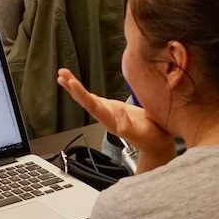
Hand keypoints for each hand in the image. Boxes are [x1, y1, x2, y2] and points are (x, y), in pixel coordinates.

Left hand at [57, 69, 173, 169]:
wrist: (157, 144)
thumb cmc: (153, 139)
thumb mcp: (143, 134)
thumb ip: (128, 126)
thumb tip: (117, 111)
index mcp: (112, 122)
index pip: (93, 106)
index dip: (82, 94)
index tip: (72, 83)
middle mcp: (106, 116)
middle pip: (85, 101)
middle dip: (73, 87)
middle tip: (62, 74)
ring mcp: (108, 112)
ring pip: (87, 99)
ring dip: (75, 87)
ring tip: (63, 75)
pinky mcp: (112, 108)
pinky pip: (94, 98)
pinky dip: (83, 90)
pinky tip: (75, 84)